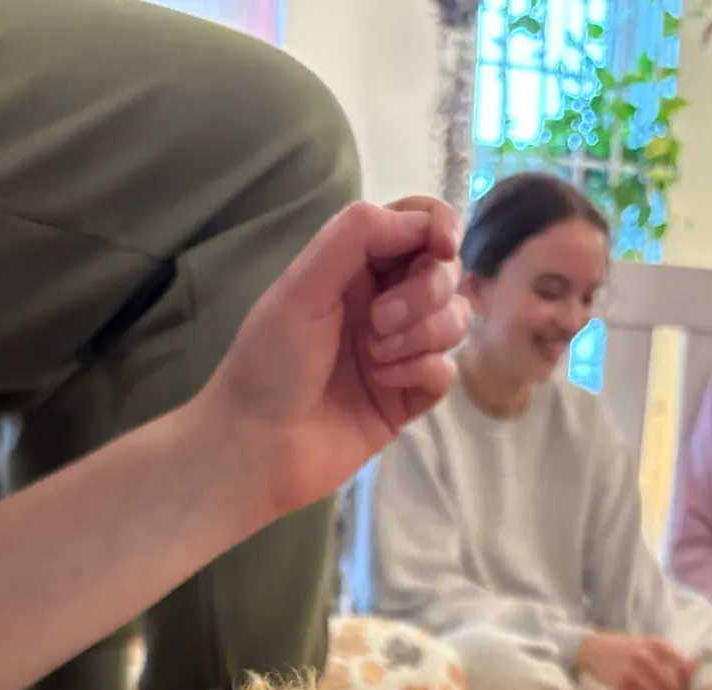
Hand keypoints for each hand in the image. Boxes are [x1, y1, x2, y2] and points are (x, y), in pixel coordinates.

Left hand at [199, 197, 470, 517]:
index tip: (443, 245)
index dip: (439, 227)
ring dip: (421, 334)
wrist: (259, 447)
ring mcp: (399, 352)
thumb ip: (357, 236)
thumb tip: (421, 220)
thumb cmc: (269, 363)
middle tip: (378, 322)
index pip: (416, 226)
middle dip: (424, 292)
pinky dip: (422, 371)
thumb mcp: (303, 285)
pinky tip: (385, 385)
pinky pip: (446, 371)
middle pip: (444, 272)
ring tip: (372, 359)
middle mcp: (382, 304)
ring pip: (453, 320)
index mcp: (354, 268)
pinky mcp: (408, 398)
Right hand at [577, 632, 694, 689]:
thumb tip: (692, 672)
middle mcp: (645, 657)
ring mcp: (632, 672)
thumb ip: (667, 655)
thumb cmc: (624, 647)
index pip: (683, 666)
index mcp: (656, 644)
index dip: (688, 682)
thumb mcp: (647, 643)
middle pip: (671, 685)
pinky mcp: (621, 685)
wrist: (593, 649)